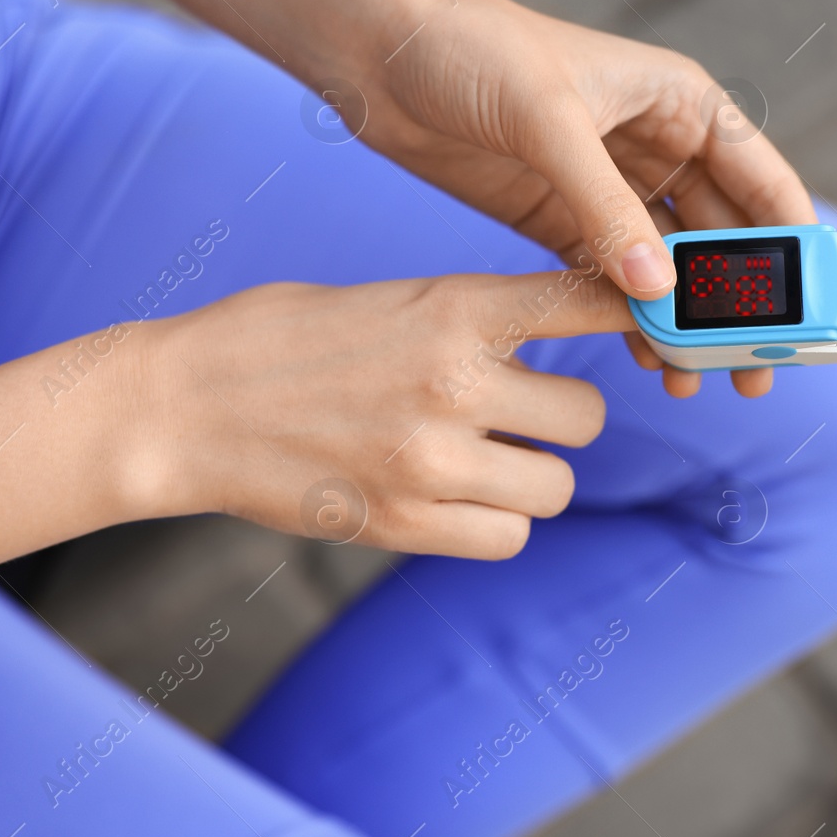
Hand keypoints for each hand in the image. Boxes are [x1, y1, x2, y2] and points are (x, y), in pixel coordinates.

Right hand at [131, 269, 631, 558]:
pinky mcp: (403, 525)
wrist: (182, 406)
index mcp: (453, 308)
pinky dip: (492, 522)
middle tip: (514, 411)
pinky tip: (448, 496)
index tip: (654, 319)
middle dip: (557, 416)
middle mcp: (456, 383)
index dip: (631, 309)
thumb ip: (469, 319)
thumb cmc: (276, 338)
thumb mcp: (386, 298)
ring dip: (529, 476)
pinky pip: (506, 539)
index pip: (585, 302)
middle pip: (587, 416)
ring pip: (554, 487)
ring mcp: (432, 462)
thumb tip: (542, 343)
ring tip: (476, 458)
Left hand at [354, 0, 816, 398]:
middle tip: (751, 371)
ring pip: (667, 265)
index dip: (793, 251)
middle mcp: (654, 143)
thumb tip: (660, 290)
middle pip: (722, 237)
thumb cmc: (470, 49)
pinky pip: (609, 275)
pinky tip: (639, 355)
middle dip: (740, 306)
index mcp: (680, 101)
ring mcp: (605, 183)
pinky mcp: (556, 214)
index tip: (807, 317)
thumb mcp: (547, 122)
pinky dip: (628, 314)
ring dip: (684, 320)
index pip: (762, 184)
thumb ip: (603, 207)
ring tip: (691, 381)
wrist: (377, 47)